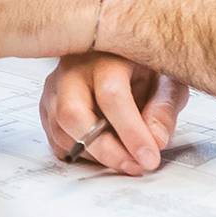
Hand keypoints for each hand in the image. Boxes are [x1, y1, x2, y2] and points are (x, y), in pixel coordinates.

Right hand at [40, 52, 188, 174]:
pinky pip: (56, 137)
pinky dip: (80, 152)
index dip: (130, 132)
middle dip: (104, 150)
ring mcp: (55, 86)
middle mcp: (73, 68)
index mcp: (105, 55)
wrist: (121, 50)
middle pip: (71, 114)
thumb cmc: (143, 62)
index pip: (111, 96)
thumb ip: (163, 108)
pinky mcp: (48, 104)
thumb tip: (155, 140)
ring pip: (60, 130)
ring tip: (125, 157)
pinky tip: (105, 149)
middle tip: (133, 166)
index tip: (149, 157)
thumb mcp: (167, 78)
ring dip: (94, 154)